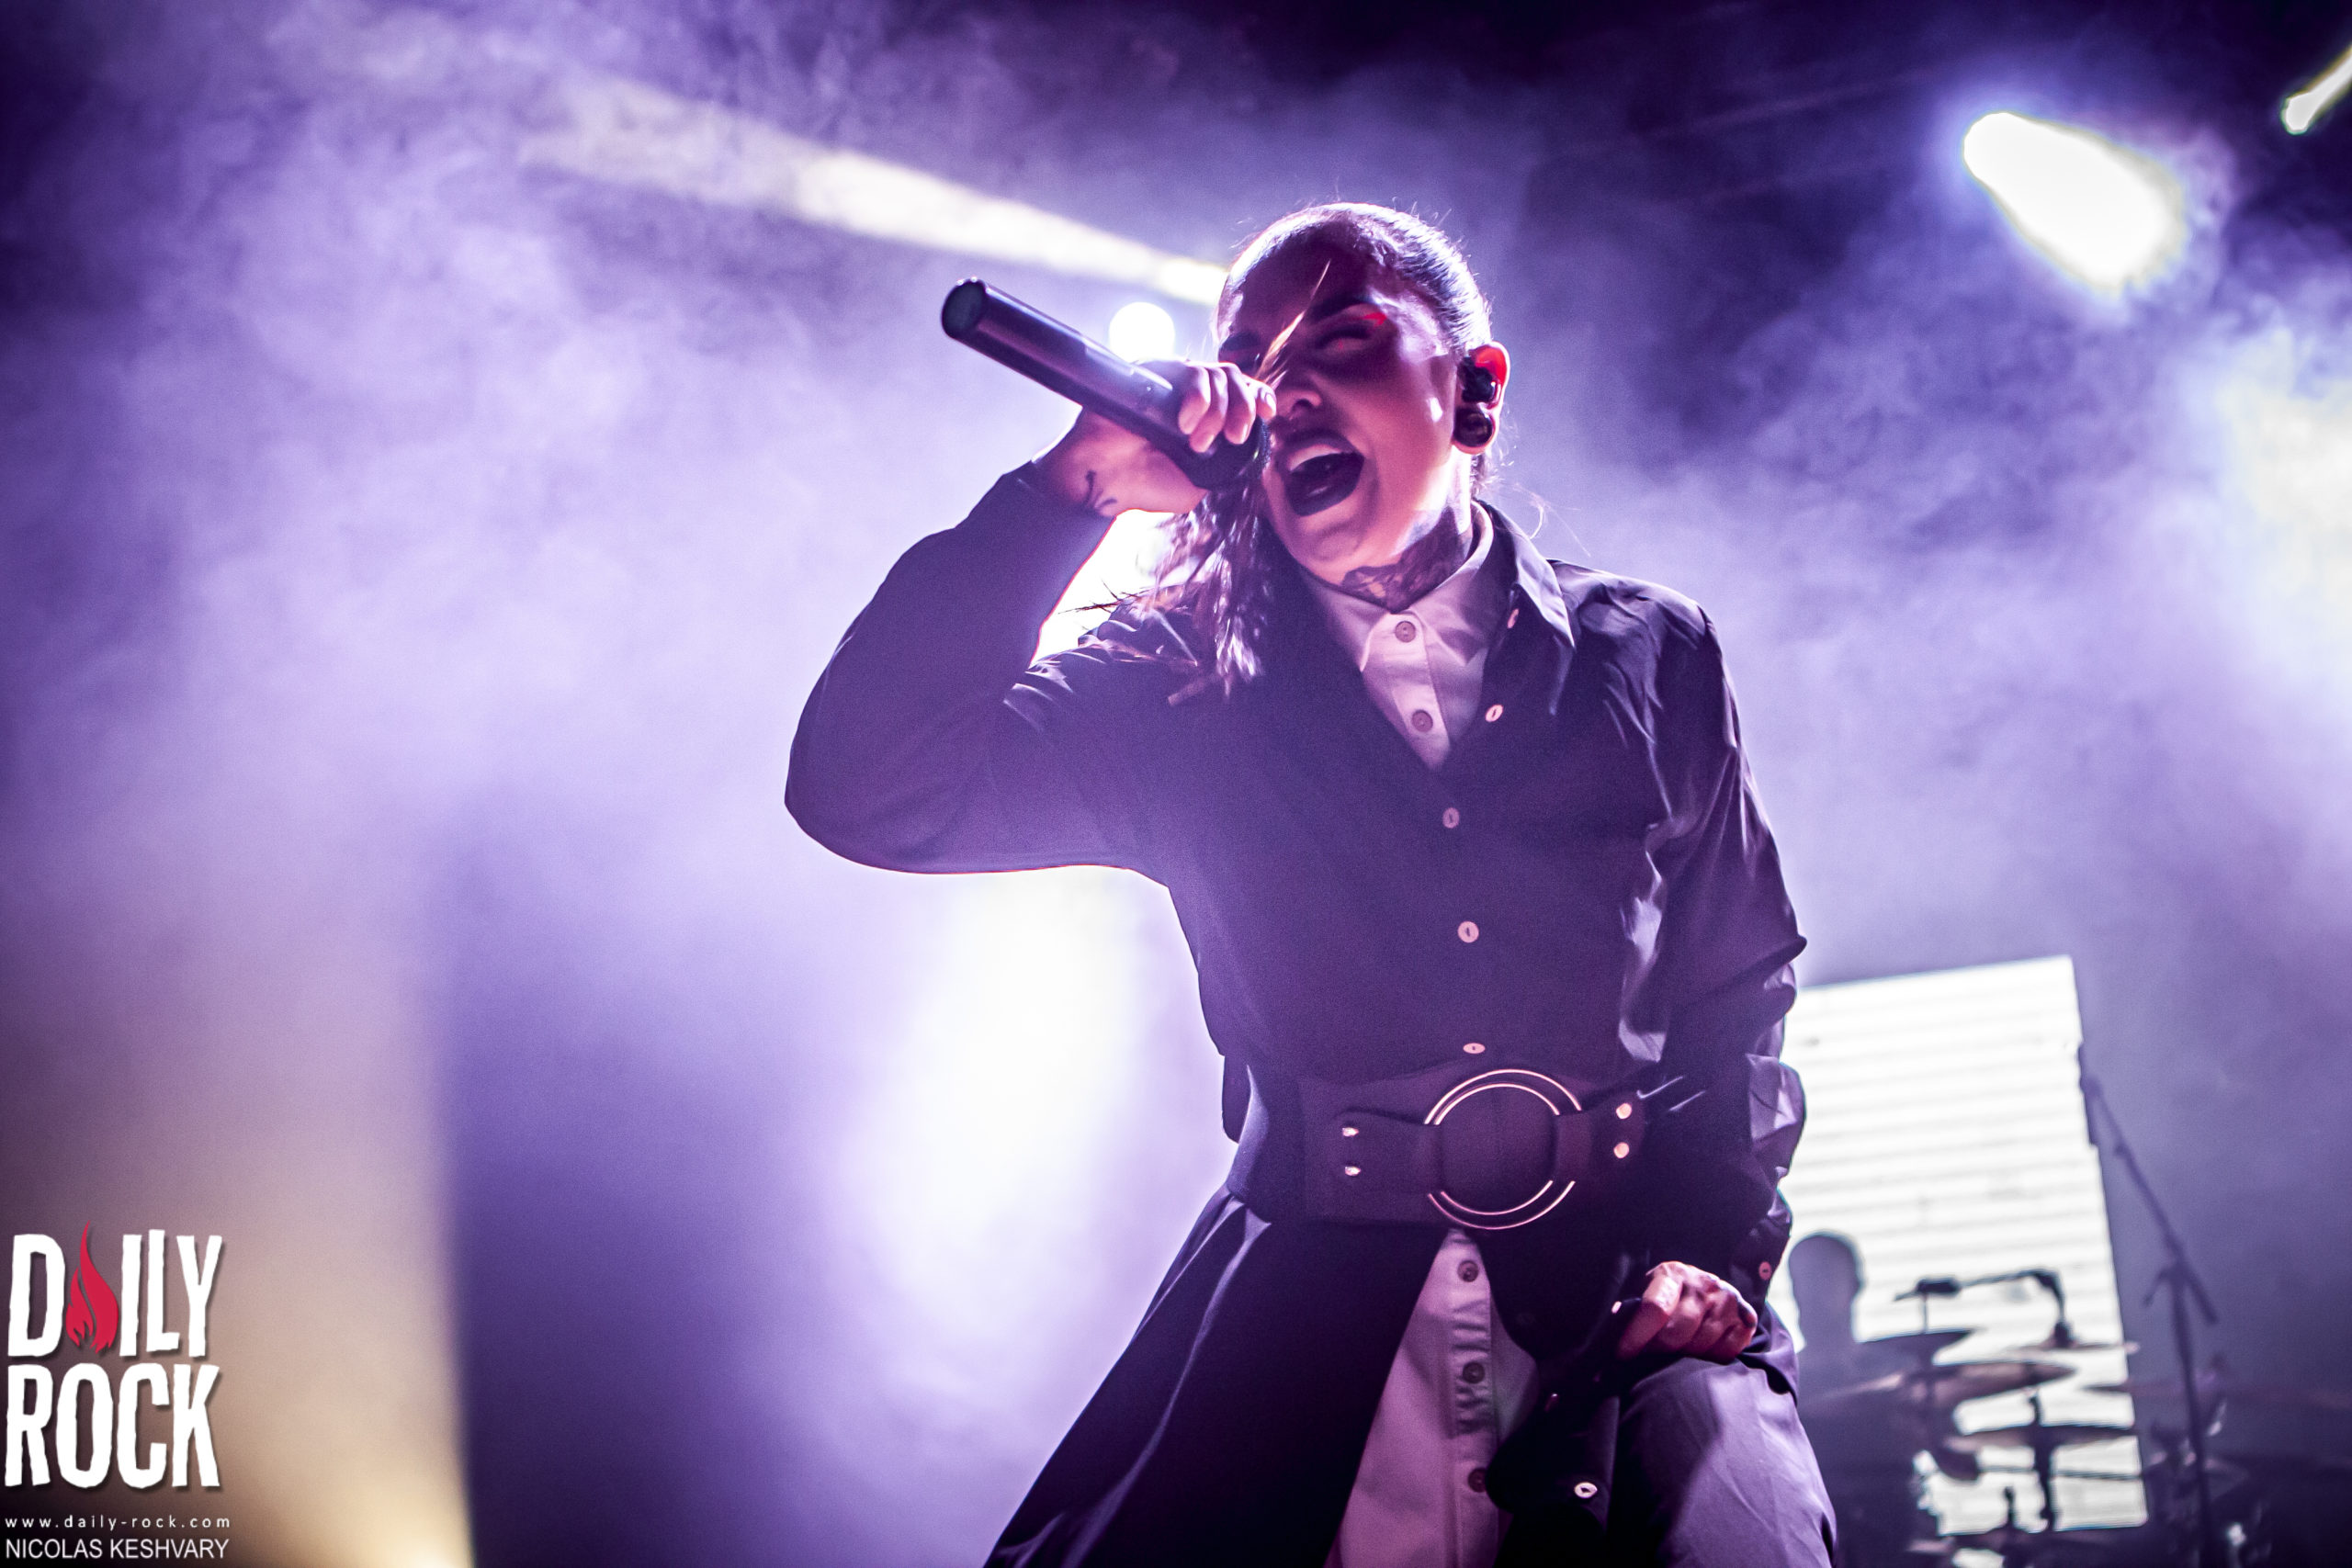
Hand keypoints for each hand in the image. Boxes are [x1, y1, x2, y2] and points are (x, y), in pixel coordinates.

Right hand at [1034, 360, 1272, 516]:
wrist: (1105, 480)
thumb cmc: (1145, 485)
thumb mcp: (1199, 483)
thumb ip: (1226, 464)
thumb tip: (1251, 448)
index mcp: (1205, 417)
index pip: (1242, 393)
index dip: (1260, 397)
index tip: (1269, 413)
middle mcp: (1190, 395)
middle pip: (1234, 379)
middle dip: (1243, 408)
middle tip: (1235, 437)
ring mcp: (1172, 381)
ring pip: (1216, 374)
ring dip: (1218, 410)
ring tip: (1198, 440)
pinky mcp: (1152, 370)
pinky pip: (1189, 370)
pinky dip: (1196, 397)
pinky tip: (1185, 423)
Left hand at [1614, 1261, 1757, 1362]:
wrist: (1705, 1288)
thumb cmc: (1665, 1295)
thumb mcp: (1644, 1292)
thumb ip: (1629, 1310)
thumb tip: (1608, 1329)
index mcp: (1672, 1273)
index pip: (1654, 1308)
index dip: (1636, 1337)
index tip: (1622, 1355)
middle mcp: (1703, 1282)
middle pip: (1677, 1333)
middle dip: (1657, 1351)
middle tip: (1648, 1355)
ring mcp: (1728, 1300)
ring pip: (1700, 1346)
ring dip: (1683, 1356)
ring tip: (1673, 1351)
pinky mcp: (1746, 1317)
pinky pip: (1726, 1352)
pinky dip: (1710, 1358)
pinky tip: (1698, 1349)